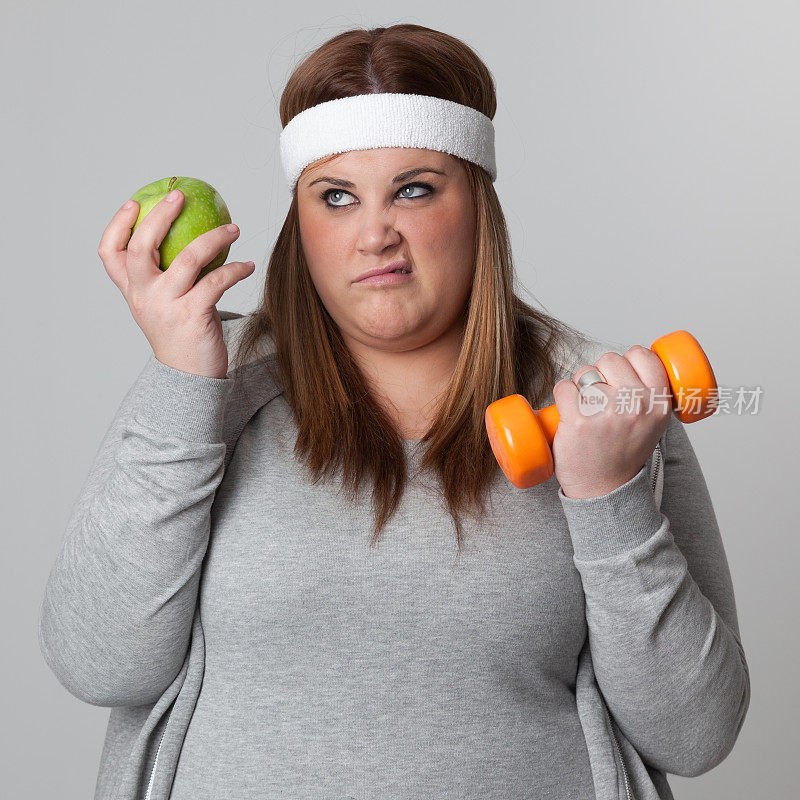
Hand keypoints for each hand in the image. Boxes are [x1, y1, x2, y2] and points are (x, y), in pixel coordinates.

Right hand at [97, 190, 254, 377]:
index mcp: (133, 292)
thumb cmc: (181, 335)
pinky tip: (248, 265)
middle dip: (159, 215)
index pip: (109, 254)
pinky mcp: (193, 316)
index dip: (117, 224)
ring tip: (234, 228)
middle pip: (141, 246)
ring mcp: (167, 306)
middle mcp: (144, 296)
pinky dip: (236, 269)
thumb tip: (185, 238)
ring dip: (214, 237)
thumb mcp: (161, 306)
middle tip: (180, 195)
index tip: (133, 202)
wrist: (190, 378)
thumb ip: (162, 278)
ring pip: (188, 258)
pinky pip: (217, 282)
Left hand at [552, 346, 671, 497]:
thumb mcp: (652, 423)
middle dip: (600, 372)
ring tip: (588, 411)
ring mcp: (607, 412)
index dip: (627, 360)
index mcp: (658, 403)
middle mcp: (636, 405)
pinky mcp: (579, 420)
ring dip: (580, 386)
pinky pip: (564, 387)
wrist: (604, 488)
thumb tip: (635, 358)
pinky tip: (569, 412)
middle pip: (609, 359)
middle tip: (600, 398)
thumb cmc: (624, 452)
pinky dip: (562, 396)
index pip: (643, 355)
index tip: (620, 375)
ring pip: (584, 373)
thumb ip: (650, 393)